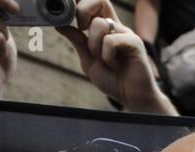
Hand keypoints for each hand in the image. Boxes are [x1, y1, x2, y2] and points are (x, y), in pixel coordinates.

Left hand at [57, 0, 176, 114]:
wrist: (133, 98)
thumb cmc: (114, 80)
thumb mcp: (89, 60)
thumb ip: (77, 42)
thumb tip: (60, 25)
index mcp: (105, 29)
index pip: (92, 3)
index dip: (79, 3)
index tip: (67, 13)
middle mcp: (116, 27)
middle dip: (82, 11)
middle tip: (81, 30)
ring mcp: (126, 34)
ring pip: (99, 23)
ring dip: (94, 44)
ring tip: (103, 60)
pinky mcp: (134, 43)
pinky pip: (110, 41)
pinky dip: (107, 56)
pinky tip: (114, 66)